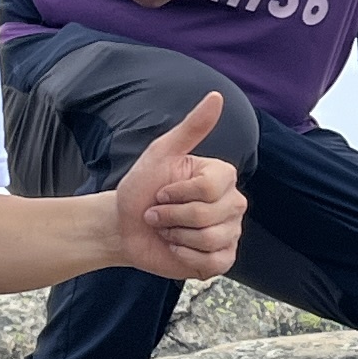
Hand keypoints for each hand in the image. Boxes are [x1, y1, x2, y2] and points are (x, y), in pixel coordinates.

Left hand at [114, 93, 242, 278]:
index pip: (210, 188)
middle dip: (172, 216)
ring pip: (210, 239)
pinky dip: (186, 256)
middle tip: (158, 214)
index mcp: (222, 177)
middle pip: (209, 215)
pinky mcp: (222, 258)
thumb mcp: (161, 153)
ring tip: (166, 230)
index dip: (177, 193)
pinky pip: (213, 262)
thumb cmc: (141, 188)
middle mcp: (232, 203)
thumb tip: (216, 96)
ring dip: (176, 236)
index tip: (161, 192)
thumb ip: (191, 127)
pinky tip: (176, 248)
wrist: (124, 226)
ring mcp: (230, 232)